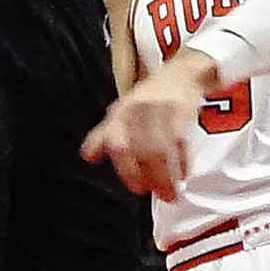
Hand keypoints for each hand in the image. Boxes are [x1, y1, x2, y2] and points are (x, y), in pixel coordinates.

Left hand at [82, 52, 215, 196]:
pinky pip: (180, 143)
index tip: (138, 188)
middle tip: (160, 195)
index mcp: (119, 114)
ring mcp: (159, 110)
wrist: (180, 74)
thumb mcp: (121, 112)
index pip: (117, 145)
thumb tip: (86, 157)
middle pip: (142, 151)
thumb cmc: (147, 99)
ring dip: (168, 176)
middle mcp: (137, 111)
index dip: (127, 170)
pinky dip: (182, 162)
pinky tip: (183, 174)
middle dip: (152, 178)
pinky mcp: (181, 111)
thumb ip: (103, 136)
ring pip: (161, 150)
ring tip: (172, 193)